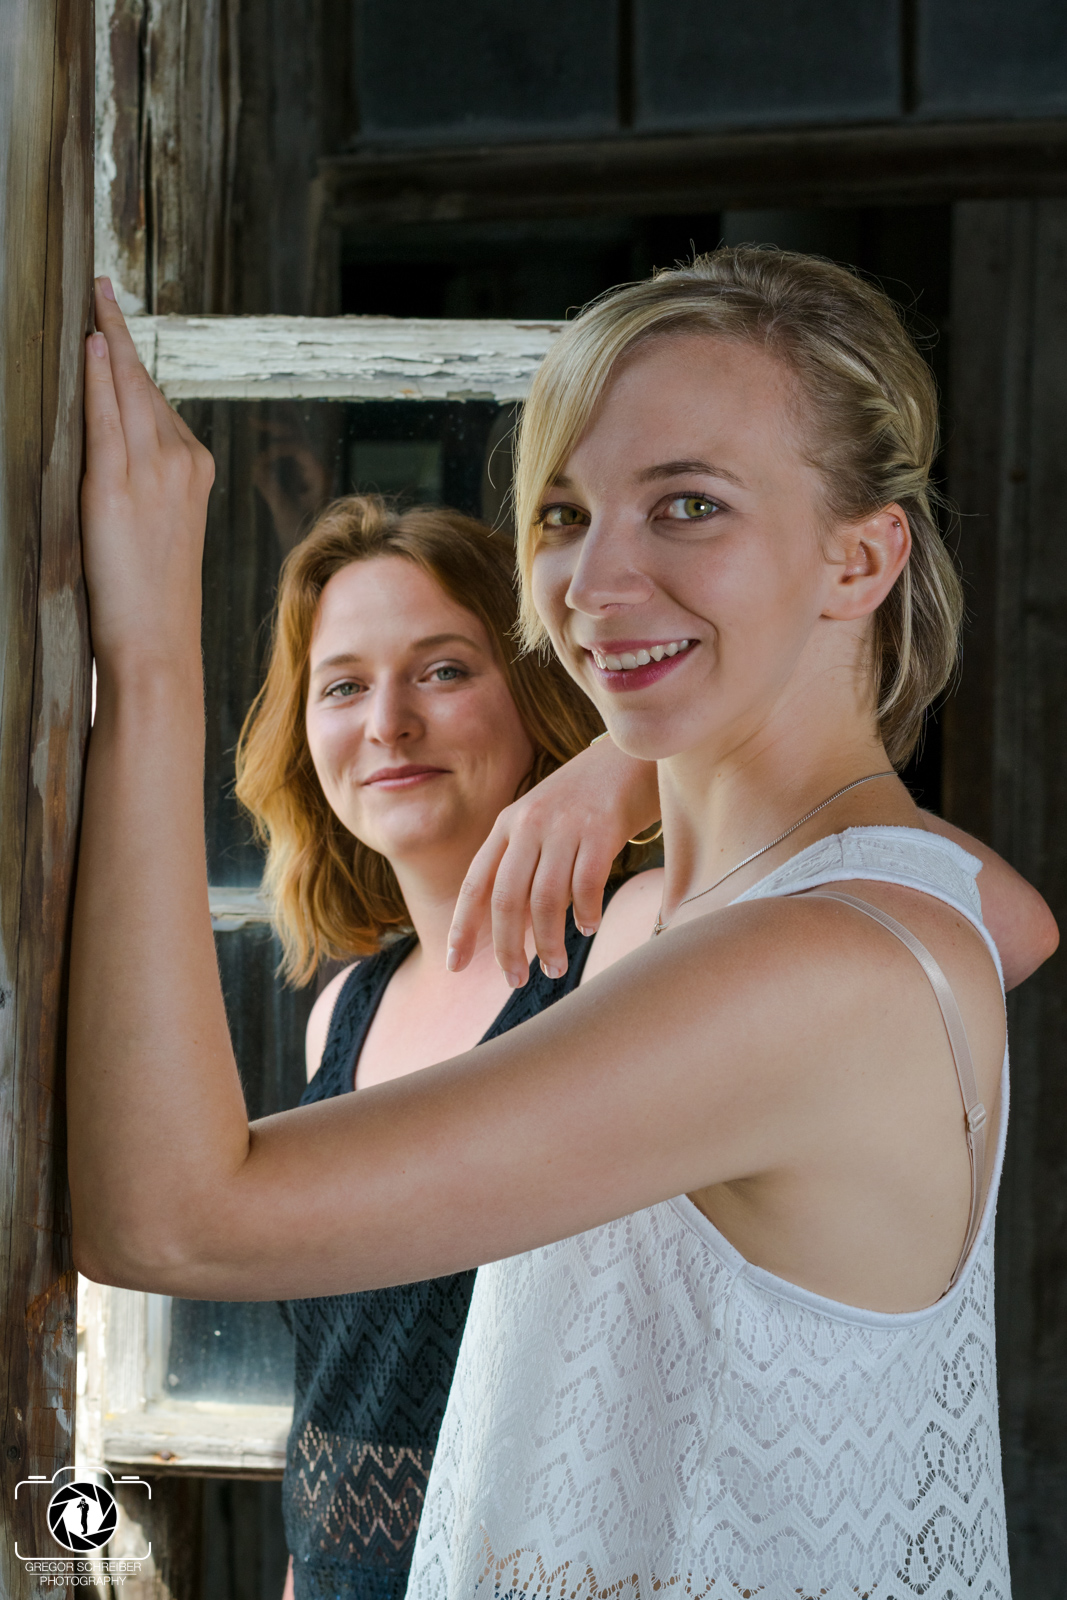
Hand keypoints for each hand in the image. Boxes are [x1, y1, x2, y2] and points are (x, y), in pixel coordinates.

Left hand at [81, 278, 214, 671]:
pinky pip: (106, 417)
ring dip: (107, 338)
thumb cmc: (150, 602)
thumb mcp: (159, 534)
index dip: (131, 357)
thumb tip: (117, 464)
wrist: (157, 643)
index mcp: (194, 472)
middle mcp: (182, 463)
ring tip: (91, 296)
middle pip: (142, 385)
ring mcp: (153, 473)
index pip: (155, 402)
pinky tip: (90, 340)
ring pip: (127, 390)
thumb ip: (145, 489)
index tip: (115, 317)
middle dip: (118, 332)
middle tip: (99, 285)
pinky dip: (98, 375)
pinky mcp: (118, 488)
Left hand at [447, 738, 658, 984]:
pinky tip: (589, 927)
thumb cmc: (587, 798)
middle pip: (507, 898)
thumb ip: (526, 863)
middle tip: (515, 980)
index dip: (463, 927)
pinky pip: (587, 883)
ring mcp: (564, 825)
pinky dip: (586, 912)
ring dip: (549, 941)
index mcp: (508, 824)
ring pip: (546, 899)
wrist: (633, 751)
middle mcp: (529, 824)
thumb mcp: (543, 820)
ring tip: (555, 968)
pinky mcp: (601, 828)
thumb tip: (515, 929)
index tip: (455, 965)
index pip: (475, 883)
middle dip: (507, 947)